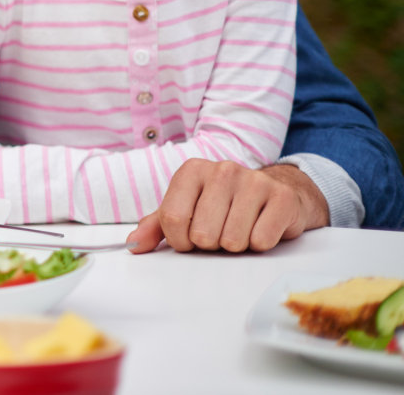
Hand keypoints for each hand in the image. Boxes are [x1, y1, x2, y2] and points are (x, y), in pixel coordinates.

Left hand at [128, 160, 328, 253]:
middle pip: (202, 234)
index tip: (190, 239)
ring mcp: (253, 181)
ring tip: (241, 228)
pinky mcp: (281, 197)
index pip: (172, 219)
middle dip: (211, 244)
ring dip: (236, 245)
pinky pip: (261, 240)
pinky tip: (261, 227)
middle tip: (221, 231)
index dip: (181, 241)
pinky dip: (260, 244)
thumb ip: (156, 226)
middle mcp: (221, 170)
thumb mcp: (186, 210)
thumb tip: (133, 245)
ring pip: (232, 241)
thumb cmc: (224, 206)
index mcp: (192, 171)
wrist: (275, 194)